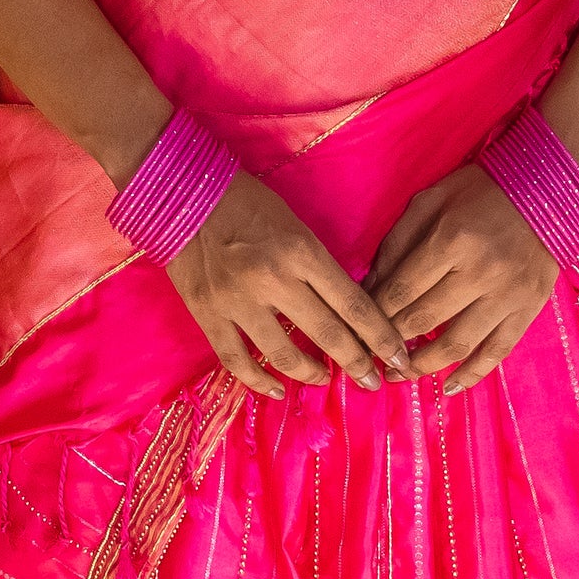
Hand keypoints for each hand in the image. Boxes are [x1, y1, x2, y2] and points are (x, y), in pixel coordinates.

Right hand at [165, 173, 414, 394]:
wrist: (178, 191)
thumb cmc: (244, 201)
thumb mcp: (294, 224)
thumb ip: (317, 266)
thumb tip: (345, 309)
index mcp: (301, 251)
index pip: (353, 305)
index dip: (381, 337)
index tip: (399, 357)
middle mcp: (273, 279)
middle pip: (328, 335)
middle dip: (358, 363)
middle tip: (373, 381)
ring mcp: (237, 300)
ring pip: (284, 355)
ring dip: (312, 373)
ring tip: (325, 378)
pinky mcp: (207, 312)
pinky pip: (236, 359)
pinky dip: (258, 380)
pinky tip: (275, 388)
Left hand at [369, 166, 560, 393]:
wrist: (545, 191)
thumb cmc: (478, 191)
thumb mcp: (429, 202)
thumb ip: (398, 243)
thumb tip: (370, 286)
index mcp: (450, 240)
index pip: (402, 289)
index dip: (374, 313)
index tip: (355, 328)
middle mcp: (480, 272)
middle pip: (425, 318)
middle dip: (391, 341)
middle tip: (368, 356)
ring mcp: (508, 295)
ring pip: (459, 343)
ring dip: (425, 365)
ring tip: (399, 376)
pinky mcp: (529, 310)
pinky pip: (498, 351)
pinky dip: (473, 374)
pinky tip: (450, 388)